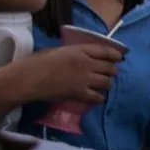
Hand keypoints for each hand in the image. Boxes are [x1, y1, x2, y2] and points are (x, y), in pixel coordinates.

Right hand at [0, 45, 121, 118]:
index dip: (115, 54)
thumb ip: (75, 53)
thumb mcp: (60, 51)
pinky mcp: (79, 94)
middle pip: (109, 67)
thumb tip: (84, 58)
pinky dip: (100, 98)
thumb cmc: (38, 61)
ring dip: (108, 84)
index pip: (105, 51)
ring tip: (106, 85)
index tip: (121, 57)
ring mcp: (84, 79)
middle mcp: (87, 64)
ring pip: (106, 82)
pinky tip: (99, 99)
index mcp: (80, 50)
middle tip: (112, 73)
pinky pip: (97, 97)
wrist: (29, 78)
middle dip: (113, 71)